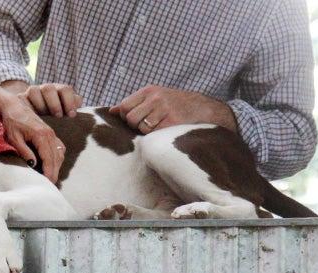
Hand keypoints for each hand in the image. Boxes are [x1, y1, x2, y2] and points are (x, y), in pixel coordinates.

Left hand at [0, 97, 65, 182]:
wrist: (14, 106)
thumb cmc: (11, 121)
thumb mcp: (14, 137)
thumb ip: (24, 151)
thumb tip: (33, 164)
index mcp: (41, 135)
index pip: (49, 158)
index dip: (49, 172)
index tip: (47, 183)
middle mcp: (49, 134)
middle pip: (56, 158)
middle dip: (54, 172)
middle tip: (50, 185)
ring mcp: (51, 133)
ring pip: (60, 153)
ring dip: (57, 166)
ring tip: (50, 177)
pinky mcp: (50, 133)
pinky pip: (59, 148)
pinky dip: (58, 159)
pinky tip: (52, 165)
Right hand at [18, 83, 82, 117]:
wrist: (35, 114)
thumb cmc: (56, 115)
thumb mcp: (67, 112)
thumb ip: (74, 107)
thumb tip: (81, 107)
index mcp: (59, 90)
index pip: (65, 90)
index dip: (69, 101)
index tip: (71, 115)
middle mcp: (46, 89)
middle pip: (49, 89)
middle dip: (54, 103)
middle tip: (58, 116)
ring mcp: (32, 92)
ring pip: (34, 91)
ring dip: (40, 105)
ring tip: (44, 118)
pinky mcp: (21, 98)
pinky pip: (22, 98)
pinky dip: (27, 107)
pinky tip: (31, 117)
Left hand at [109, 85, 236, 133]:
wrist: (206, 109)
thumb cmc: (176, 105)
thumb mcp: (155, 97)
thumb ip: (133, 103)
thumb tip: (111, 111)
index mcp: (149, 91)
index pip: (124, 106)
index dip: (128, 116)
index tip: (137, 119)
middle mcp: (156, 98)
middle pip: (130, 118)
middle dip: (136, 125)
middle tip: (149, 125)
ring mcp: (165, 110)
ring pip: (141, 127)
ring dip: (147, 132)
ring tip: (159, 127)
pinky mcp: (172, 123)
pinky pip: (154, 134)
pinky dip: (157, 136)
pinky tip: (166, 132)